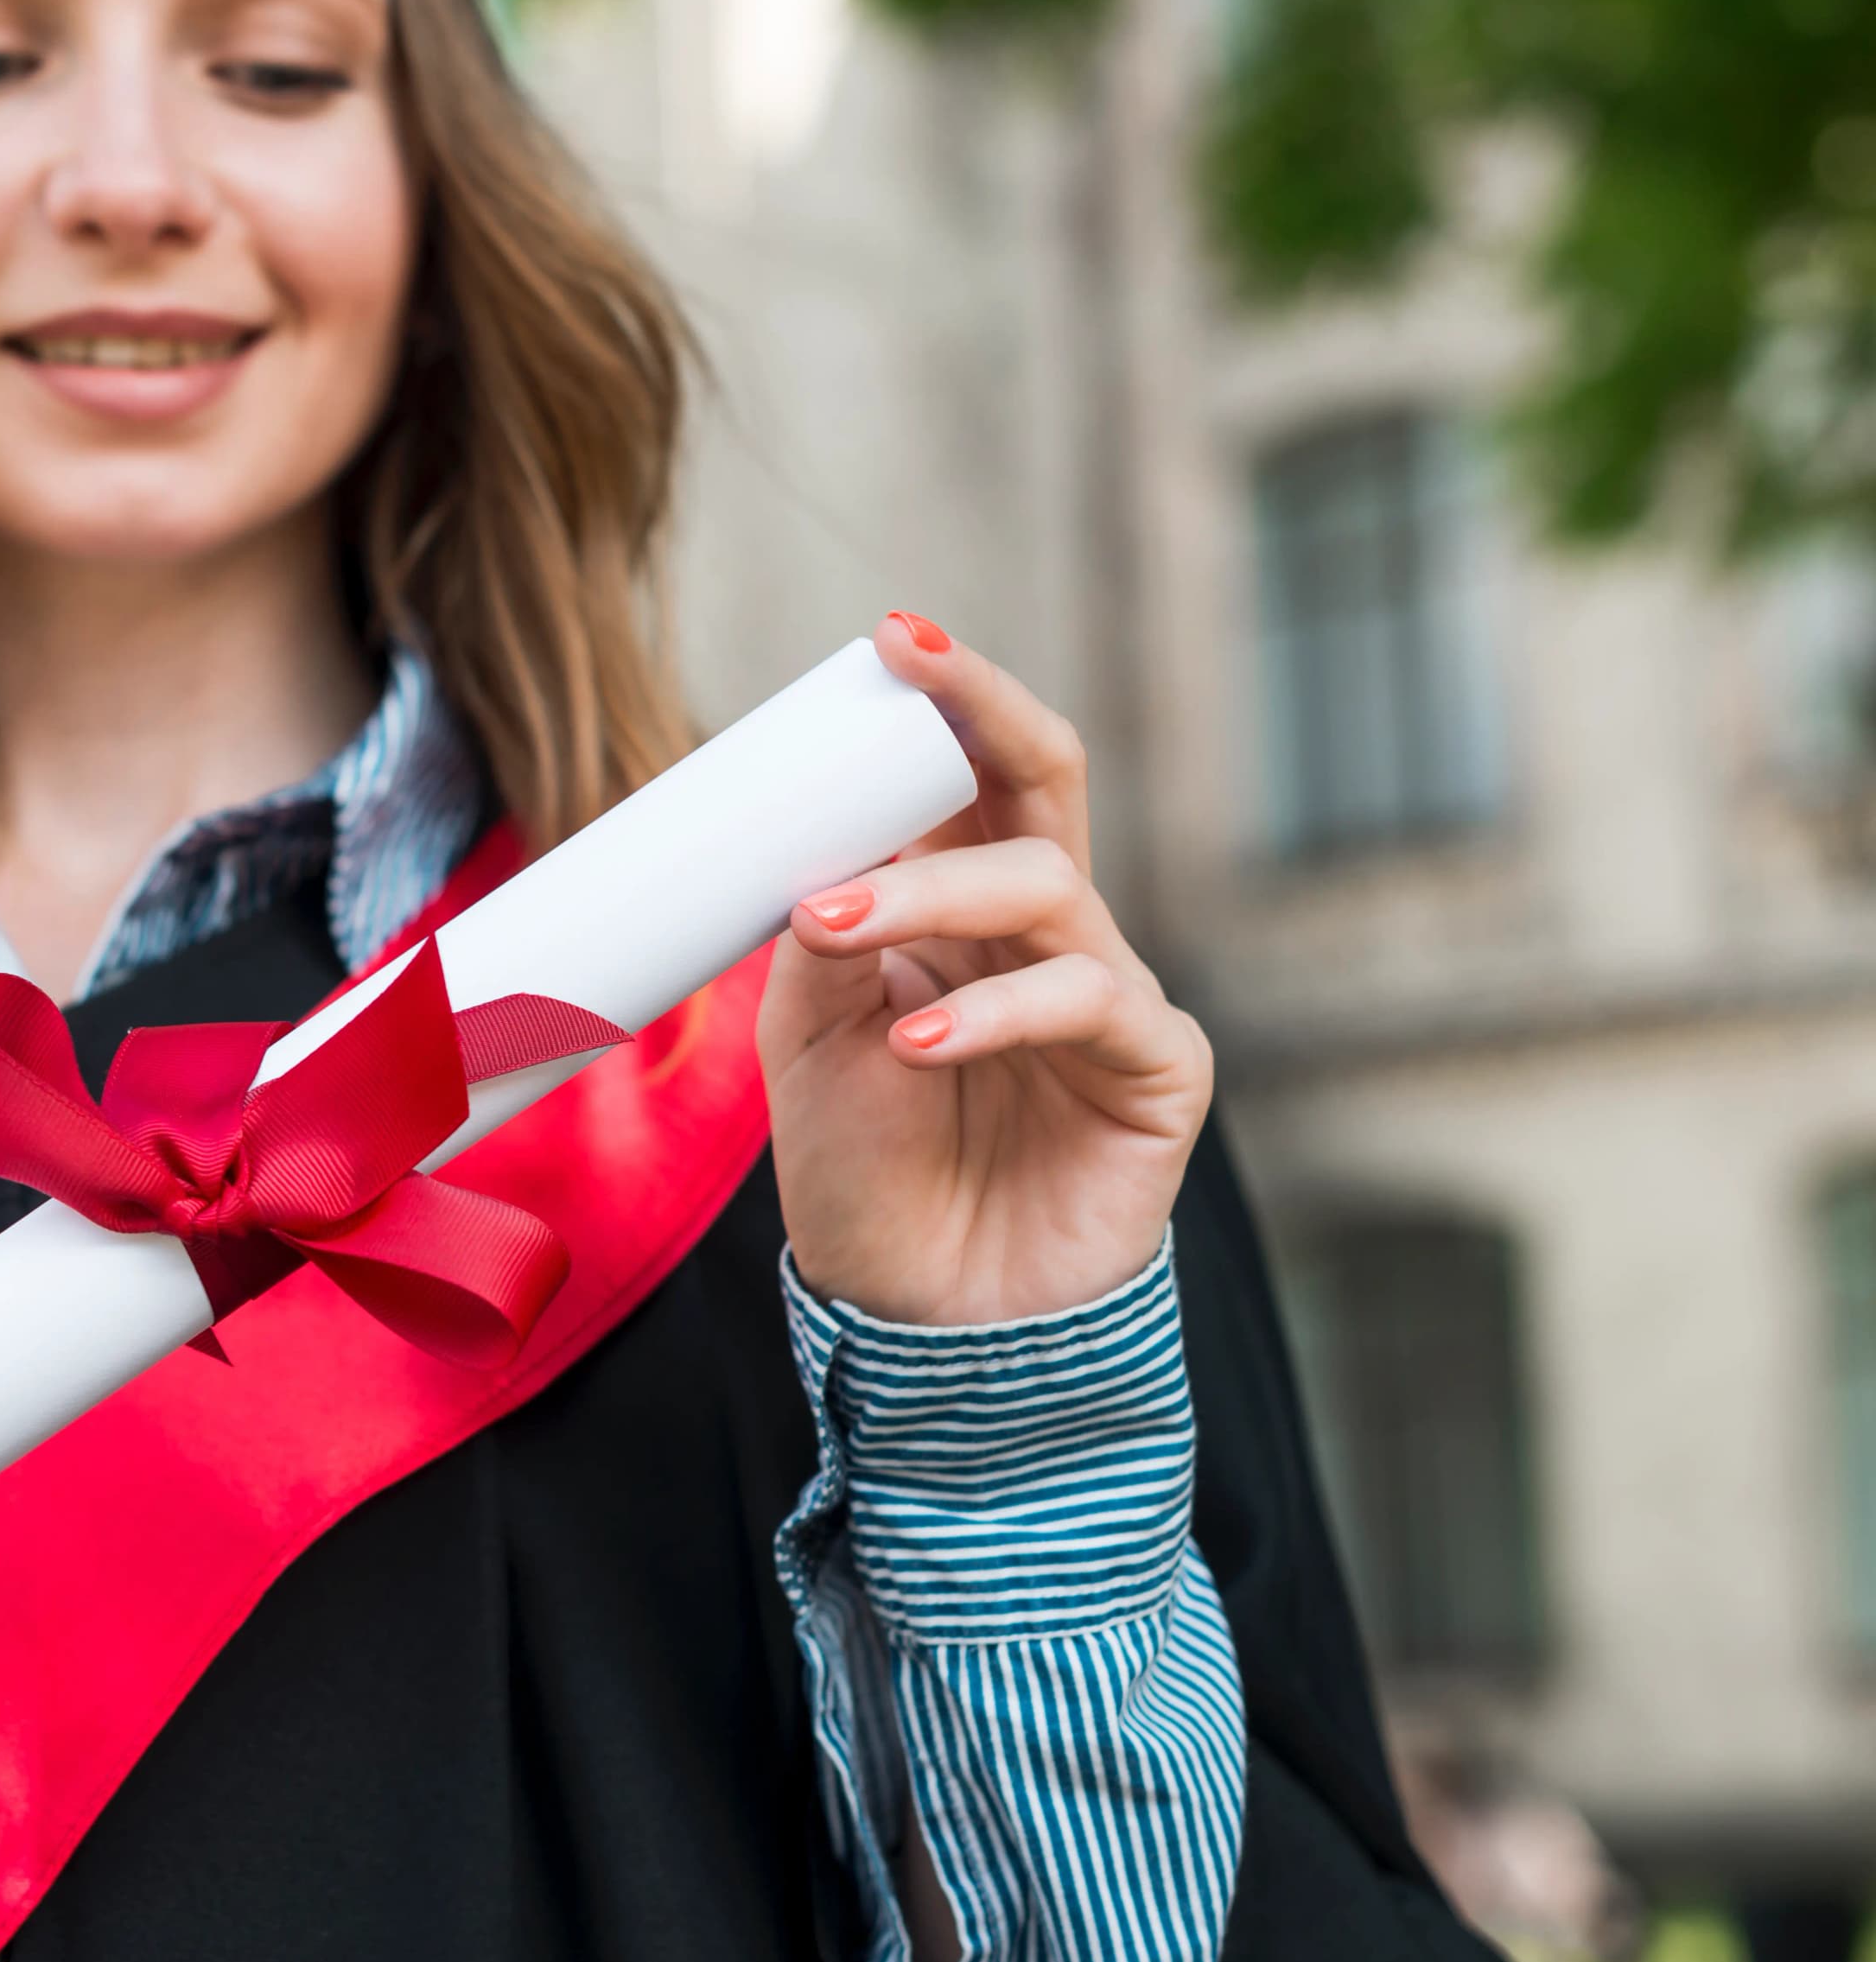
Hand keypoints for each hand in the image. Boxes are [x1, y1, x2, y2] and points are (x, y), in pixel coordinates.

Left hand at [756, 613, 1212, 1326]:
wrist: (918, 1321)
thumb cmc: (867, 1176)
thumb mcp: (804, 1042)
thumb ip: (817, 939)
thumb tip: (819, 845)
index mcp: (959, 909)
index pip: (964, 776)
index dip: (939, 702)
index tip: (884, 639)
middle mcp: (1044, 932)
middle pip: (1045, 779)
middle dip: (984, 708)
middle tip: (910, 663)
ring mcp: (1107, 994)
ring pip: (1041, 885)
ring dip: (927, 889)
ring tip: (832, 923)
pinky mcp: (1157, 1069)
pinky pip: (1085, 1001)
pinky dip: (990, 1012)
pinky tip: (914, 1042)